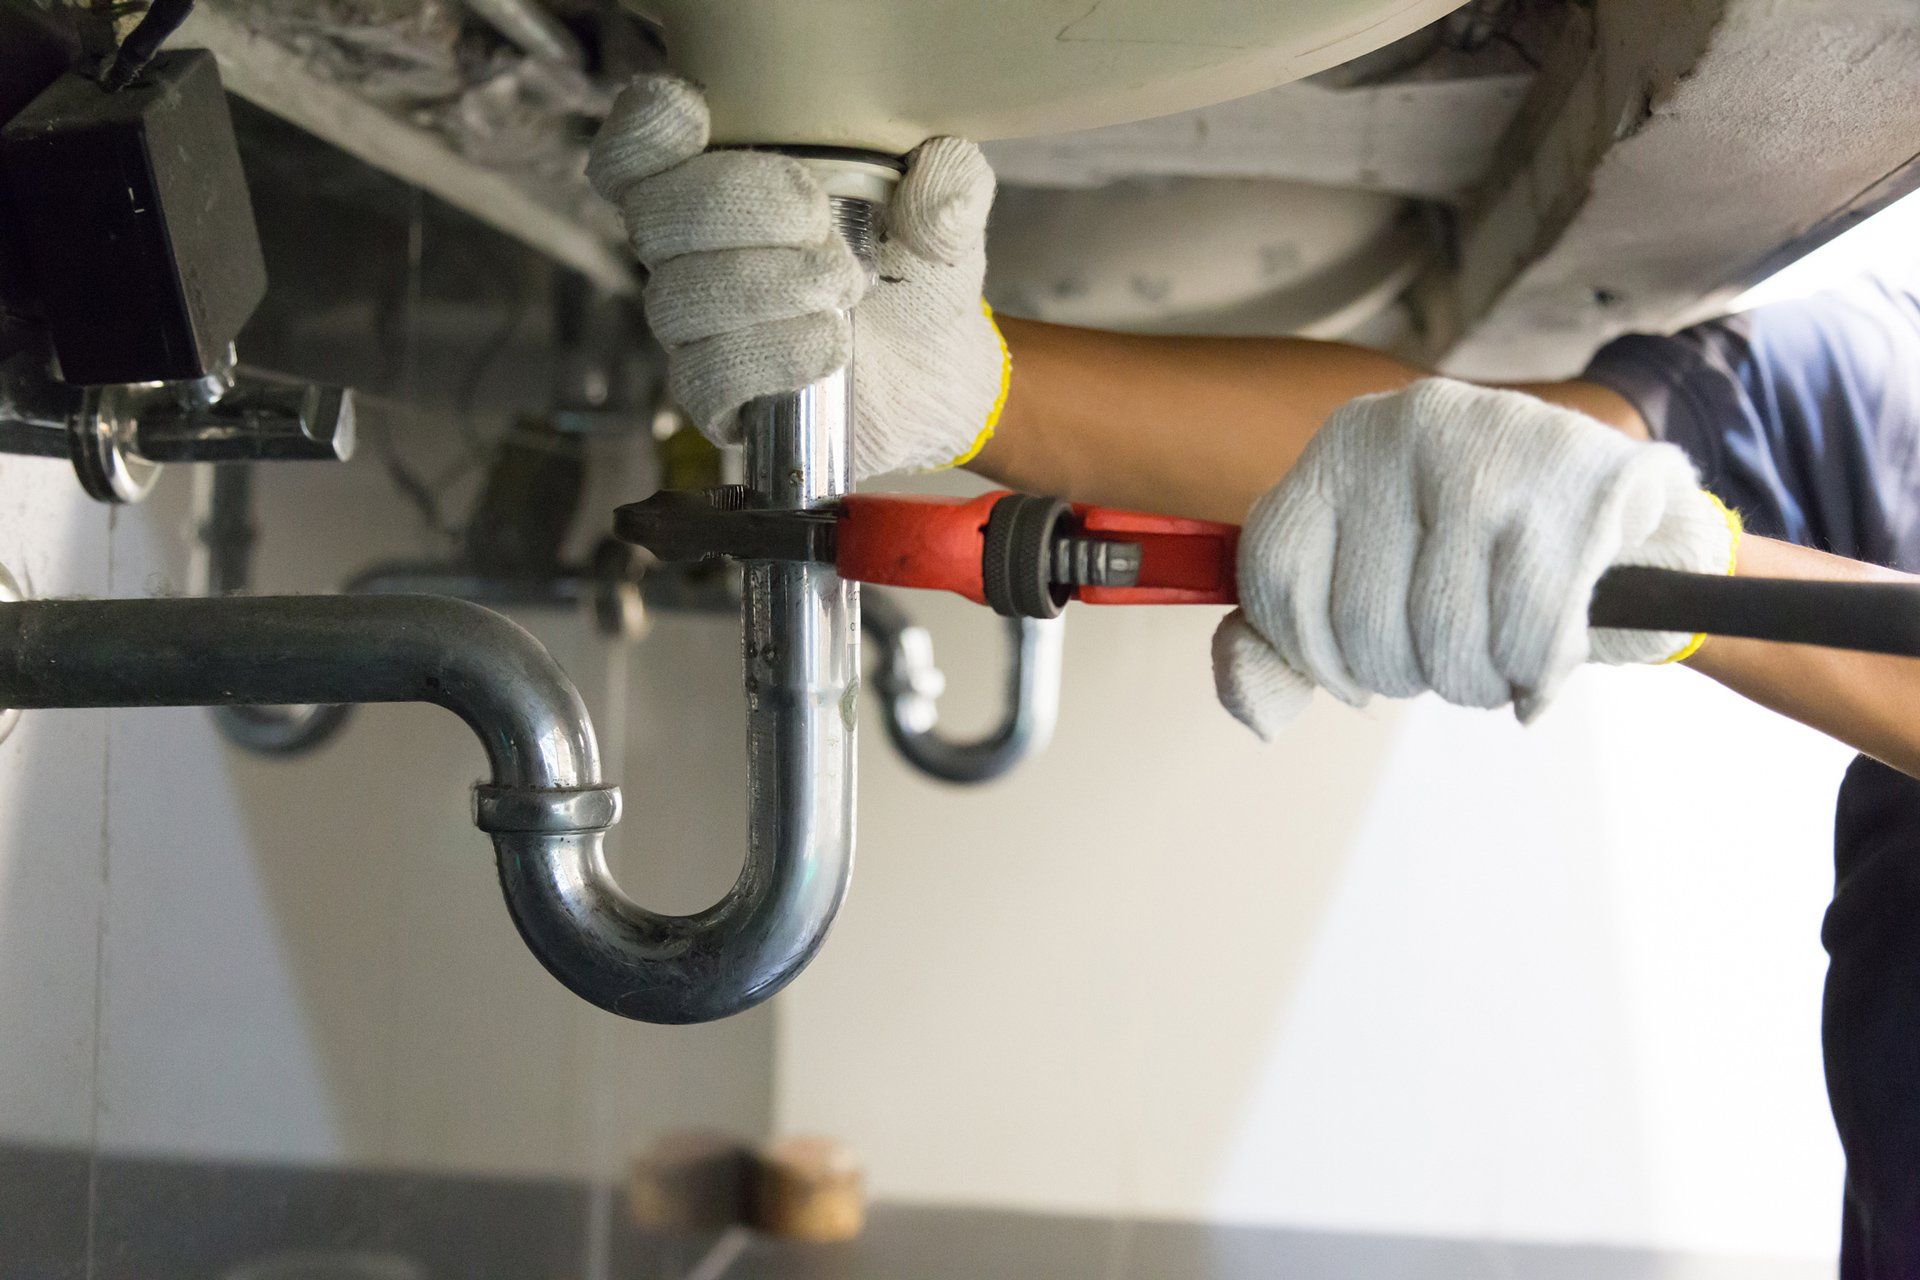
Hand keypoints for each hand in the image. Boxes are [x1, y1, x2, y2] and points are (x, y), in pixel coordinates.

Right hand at [587, 75, 1009, 479]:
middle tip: (819, 221)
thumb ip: (948, 181)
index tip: (696, 118)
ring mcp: (697, 329)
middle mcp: (690, 254)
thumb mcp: (944, 216)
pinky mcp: (717, 399)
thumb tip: (936, 177)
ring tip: (844, 288)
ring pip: (678, 298)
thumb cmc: (917, 276)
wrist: (939, 371)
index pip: (635, 156)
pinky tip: (830, 346)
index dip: (643, 134)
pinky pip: (704, 377)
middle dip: (737, 207)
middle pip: (654, 217)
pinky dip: (770, 355)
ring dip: (765, 285)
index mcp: (721, 184)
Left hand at [1213, 378, 1740, 737]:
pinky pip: (1526, 636)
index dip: (1309, 652)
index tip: (1351, 672)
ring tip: (1499, 653)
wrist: (1632, 519)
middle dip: (1408, 672)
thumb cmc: (1482, 562)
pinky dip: (1535, 674)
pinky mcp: (1579, 483)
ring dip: (1476, 680)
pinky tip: (1543, 657)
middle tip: (1450, 652)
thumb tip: (1257, 709)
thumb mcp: (1370, 583)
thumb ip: (1289, 647)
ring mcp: (1494, 445)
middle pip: (1361, 622)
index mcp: (1344, 444)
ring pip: (1444, 638)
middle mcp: (1407, 427)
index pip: (1276, 572)